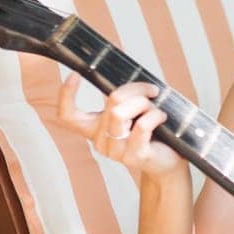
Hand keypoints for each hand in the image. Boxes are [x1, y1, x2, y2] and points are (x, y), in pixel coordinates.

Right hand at [55, 73, 183, 178]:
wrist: (168, 161)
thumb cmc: (152, 132)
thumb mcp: (132, 112)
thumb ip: (124, 98)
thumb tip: (126, 72)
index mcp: (94, 128)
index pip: (68, 115)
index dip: (65, 95)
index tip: (74, 74)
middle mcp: (100, 141)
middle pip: (112, 100)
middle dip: (136, 89)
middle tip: (152, 91)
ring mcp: (116, 151)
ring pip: (121, 112)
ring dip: (145, 103)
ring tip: (156, 109)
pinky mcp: (134, 156)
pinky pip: (142, 125)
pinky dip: (155, 115)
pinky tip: (162, 117)